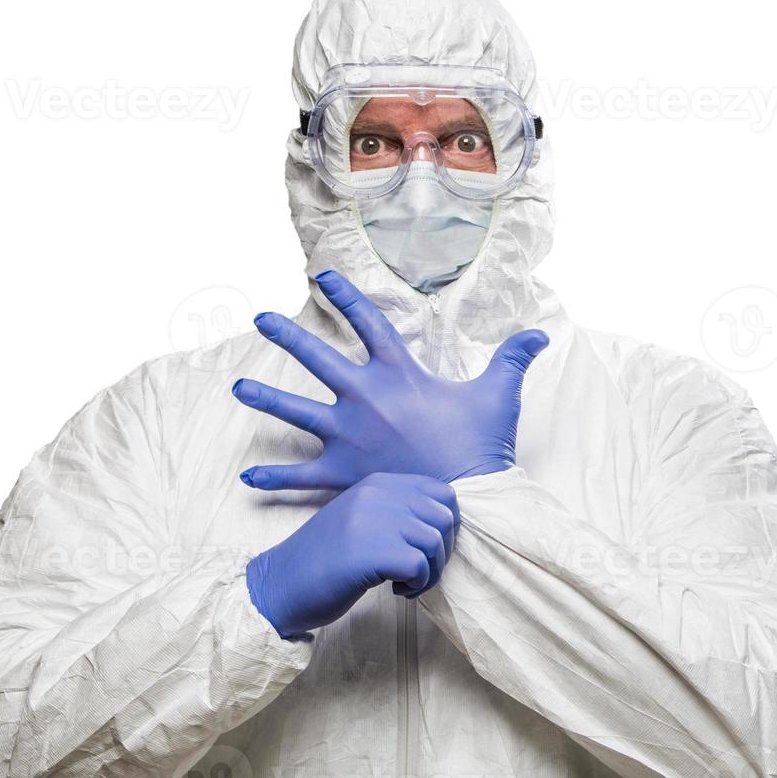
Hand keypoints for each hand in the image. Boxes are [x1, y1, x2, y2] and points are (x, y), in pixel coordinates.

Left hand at [232, 270, 547, 489]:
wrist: (469, 501)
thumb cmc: (481, 446)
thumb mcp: (499, 395)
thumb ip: (513, 358)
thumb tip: (540, 332)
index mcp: (398, 373)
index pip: (367, 322)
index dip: (346, 295)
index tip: (322, 275)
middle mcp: (365, 398)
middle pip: (316, 358)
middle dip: (285, 336)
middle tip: (260, 320)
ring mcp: (348, 436)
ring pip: (296, 411)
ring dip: (265, 399)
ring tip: (236, 389)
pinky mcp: (343, 474)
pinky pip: (300, 476)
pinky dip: (274, 477)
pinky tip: (247, 476)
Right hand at [246, 472, 459, 639]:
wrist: (279, 583)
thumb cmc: (324, 560)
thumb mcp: (361, 520)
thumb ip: (396, 512)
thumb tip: (446, 523)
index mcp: (377, 483)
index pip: (442, 493)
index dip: (445, 526)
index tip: (427, 549)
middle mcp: (377, 494)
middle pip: (445, 517)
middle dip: (442, 551)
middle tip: (419, 571)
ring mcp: (373, 520)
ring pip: (436, 542)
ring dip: (429, 573)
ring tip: (404, 584)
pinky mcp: (371, 552)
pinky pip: (420, 566)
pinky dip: (416, 585)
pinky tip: (394, 590)